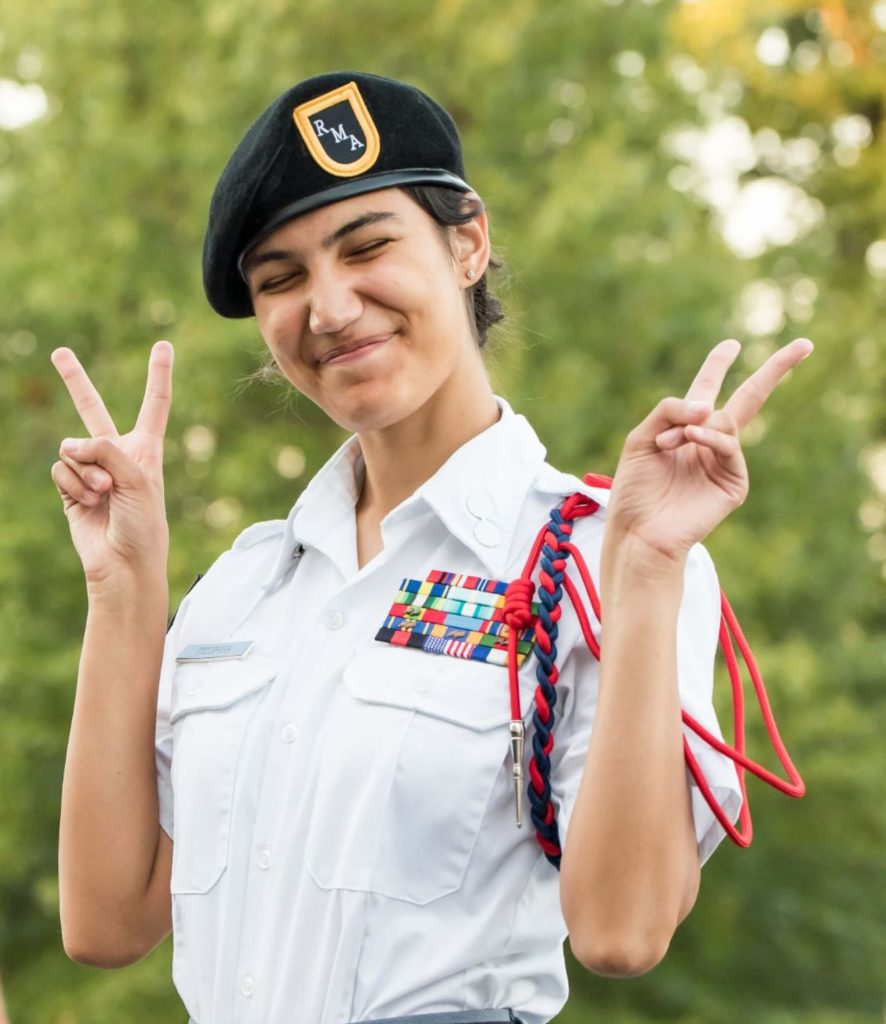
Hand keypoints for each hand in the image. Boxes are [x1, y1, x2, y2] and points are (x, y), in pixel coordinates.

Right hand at [50, 341, 173, 585]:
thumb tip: (67, 444)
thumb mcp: (137, 479)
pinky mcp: (70, 488)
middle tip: (59, 352)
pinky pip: (61, 469)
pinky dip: (73, 485)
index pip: (154, 404)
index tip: (163, 345)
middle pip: (92, 409)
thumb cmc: (143, 524)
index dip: (158, 374)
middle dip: (74, 381)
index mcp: (146, 449)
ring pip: (72, 448)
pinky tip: (89, 503)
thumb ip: (104, 450)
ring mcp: (91, 470)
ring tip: (104, 494)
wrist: (124, 564)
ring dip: (87, 472)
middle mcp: (117, 455)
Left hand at [605, 337, 812, 563]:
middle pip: (749, 398)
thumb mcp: (641, 438)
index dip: (718, 365)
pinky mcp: (733, 483)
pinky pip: (728, 446)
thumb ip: (669, 411)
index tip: (731, 344)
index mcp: (685, 429)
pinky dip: (709, 439)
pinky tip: (690, 441)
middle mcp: (709, 443)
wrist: (638, 530)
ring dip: (693, 427)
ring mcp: (724, 462)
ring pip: (726, 421)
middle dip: (775, 370)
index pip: (707, 389)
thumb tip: (707, 405)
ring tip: (668, 443)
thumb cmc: (635, 489)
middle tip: (803, 344)